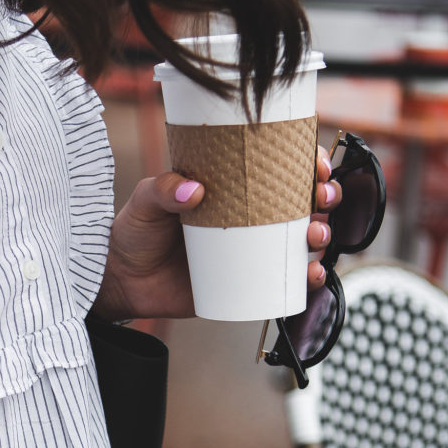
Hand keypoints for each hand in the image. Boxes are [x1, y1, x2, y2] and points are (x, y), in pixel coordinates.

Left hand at [93, 146, 341, 321]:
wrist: (121, 281)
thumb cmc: (135, 233)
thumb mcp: (145, 202)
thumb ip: (163, 190)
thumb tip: (193, 190)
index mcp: (233, 189)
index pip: (280, 168)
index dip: (308, 163)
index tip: (317, 165)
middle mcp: (249, 217)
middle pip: (303, 202)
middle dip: (325, 197)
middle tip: (321, 199)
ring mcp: (251, 251)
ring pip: (303, 240)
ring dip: (322, 234)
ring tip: (315, 235)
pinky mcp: (247, 284)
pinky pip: (286, 281)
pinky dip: (308, 278)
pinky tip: (314, 273)